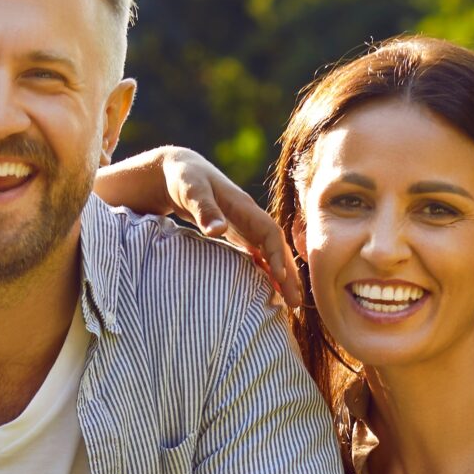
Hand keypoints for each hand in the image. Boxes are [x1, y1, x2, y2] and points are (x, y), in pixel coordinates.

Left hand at [95, 145, 302, 311]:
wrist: (178, 170)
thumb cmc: (183, 178)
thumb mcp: (190, 190)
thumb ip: (204, 209)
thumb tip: (218, 231)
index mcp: (243, 206)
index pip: (269, 232)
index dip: (277, 254)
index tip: (280, 277)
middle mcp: (250, 217)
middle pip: (277, 246)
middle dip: (288, 273)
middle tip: (295, 302)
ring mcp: (246, 226)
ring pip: (271, 253)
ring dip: (282, 276)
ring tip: (290, 304)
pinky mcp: (238, 233)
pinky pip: (259, 255)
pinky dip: (267, 271)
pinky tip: (271, 291)